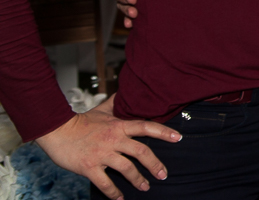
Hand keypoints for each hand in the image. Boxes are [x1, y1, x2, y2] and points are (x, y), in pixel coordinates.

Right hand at [36, 95, 179, 198]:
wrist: (56, 131)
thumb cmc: (80, 121)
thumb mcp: (102, 110)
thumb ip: (116, 103)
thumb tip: (125, 92)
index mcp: (119, 125)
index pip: (146, 127)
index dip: (164, 132)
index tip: (178, 138)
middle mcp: (114, 139)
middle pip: (141, 151)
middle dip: (155, 164)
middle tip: (163, 175)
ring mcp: (102, 154)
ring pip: (126, 168)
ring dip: (138, 180)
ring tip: (145, 187)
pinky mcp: (89, 167)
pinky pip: (105, 183)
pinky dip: (114, 193)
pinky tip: (120, 198)